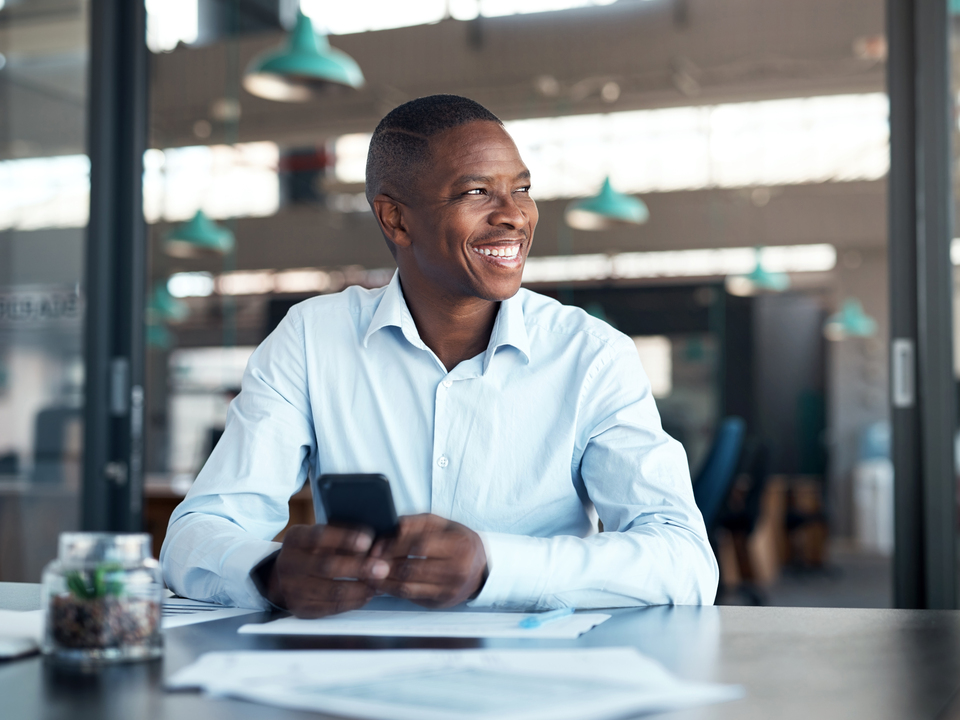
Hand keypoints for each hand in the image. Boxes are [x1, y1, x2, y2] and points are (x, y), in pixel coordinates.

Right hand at [265, 524, 389, 617]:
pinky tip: (367, 595)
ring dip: (360, 588)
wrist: (283, 576)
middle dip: (359, 568)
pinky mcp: (301, 608)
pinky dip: (353, 601)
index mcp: (295, 539)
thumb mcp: (319, 537)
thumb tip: (373, 544)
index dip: (345, 539)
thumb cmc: (312, 551)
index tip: (368, 541)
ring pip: (332, 590)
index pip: (319, 536)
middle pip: (327, 566)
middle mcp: (289, 563)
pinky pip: (331, 607)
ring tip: (378, 584)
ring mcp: (292, 588)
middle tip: (383, 568)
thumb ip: (341, 538)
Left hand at [369, 514, 487, 607]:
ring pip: (407, 587)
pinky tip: (378, 583)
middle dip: (384, 564)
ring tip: (366, 573)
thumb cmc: (458, 542)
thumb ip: (417, 522)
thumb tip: (394, 526)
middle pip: (411, 569)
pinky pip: (409, 597)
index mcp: (459, 546)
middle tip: (365, 560)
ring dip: (382, 581)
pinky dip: (390, 590)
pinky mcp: (439, 603)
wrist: (480, 570)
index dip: (394, 545)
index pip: (420, 546)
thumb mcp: (443, 524)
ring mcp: (448, 590)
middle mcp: (456, 570)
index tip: (376, 545)